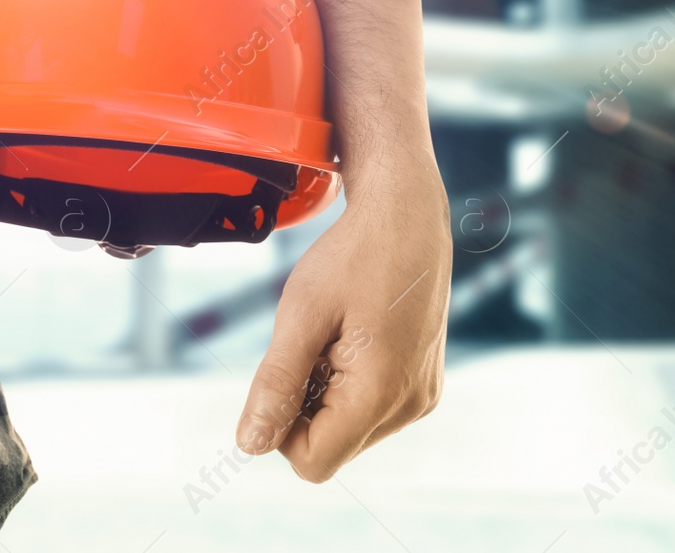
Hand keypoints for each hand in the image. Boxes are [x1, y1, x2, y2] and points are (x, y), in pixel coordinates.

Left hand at [234, 167, 450, 481]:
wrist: (407, 212)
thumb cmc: (352, 255)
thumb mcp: (302, 314)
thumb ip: (276, 383)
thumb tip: (249, 445)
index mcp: (381, 393)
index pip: (313, 462)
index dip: (281, 427)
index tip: (283, 370)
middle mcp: (411, 405)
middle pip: (332, 446)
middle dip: (306, 404)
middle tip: (314, 340)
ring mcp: (422, 395)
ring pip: (350, 429)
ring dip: (328, 392)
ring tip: (338, 332)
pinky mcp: (425, 381)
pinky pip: (372, 408)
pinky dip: (351, 382)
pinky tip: (355, 333)